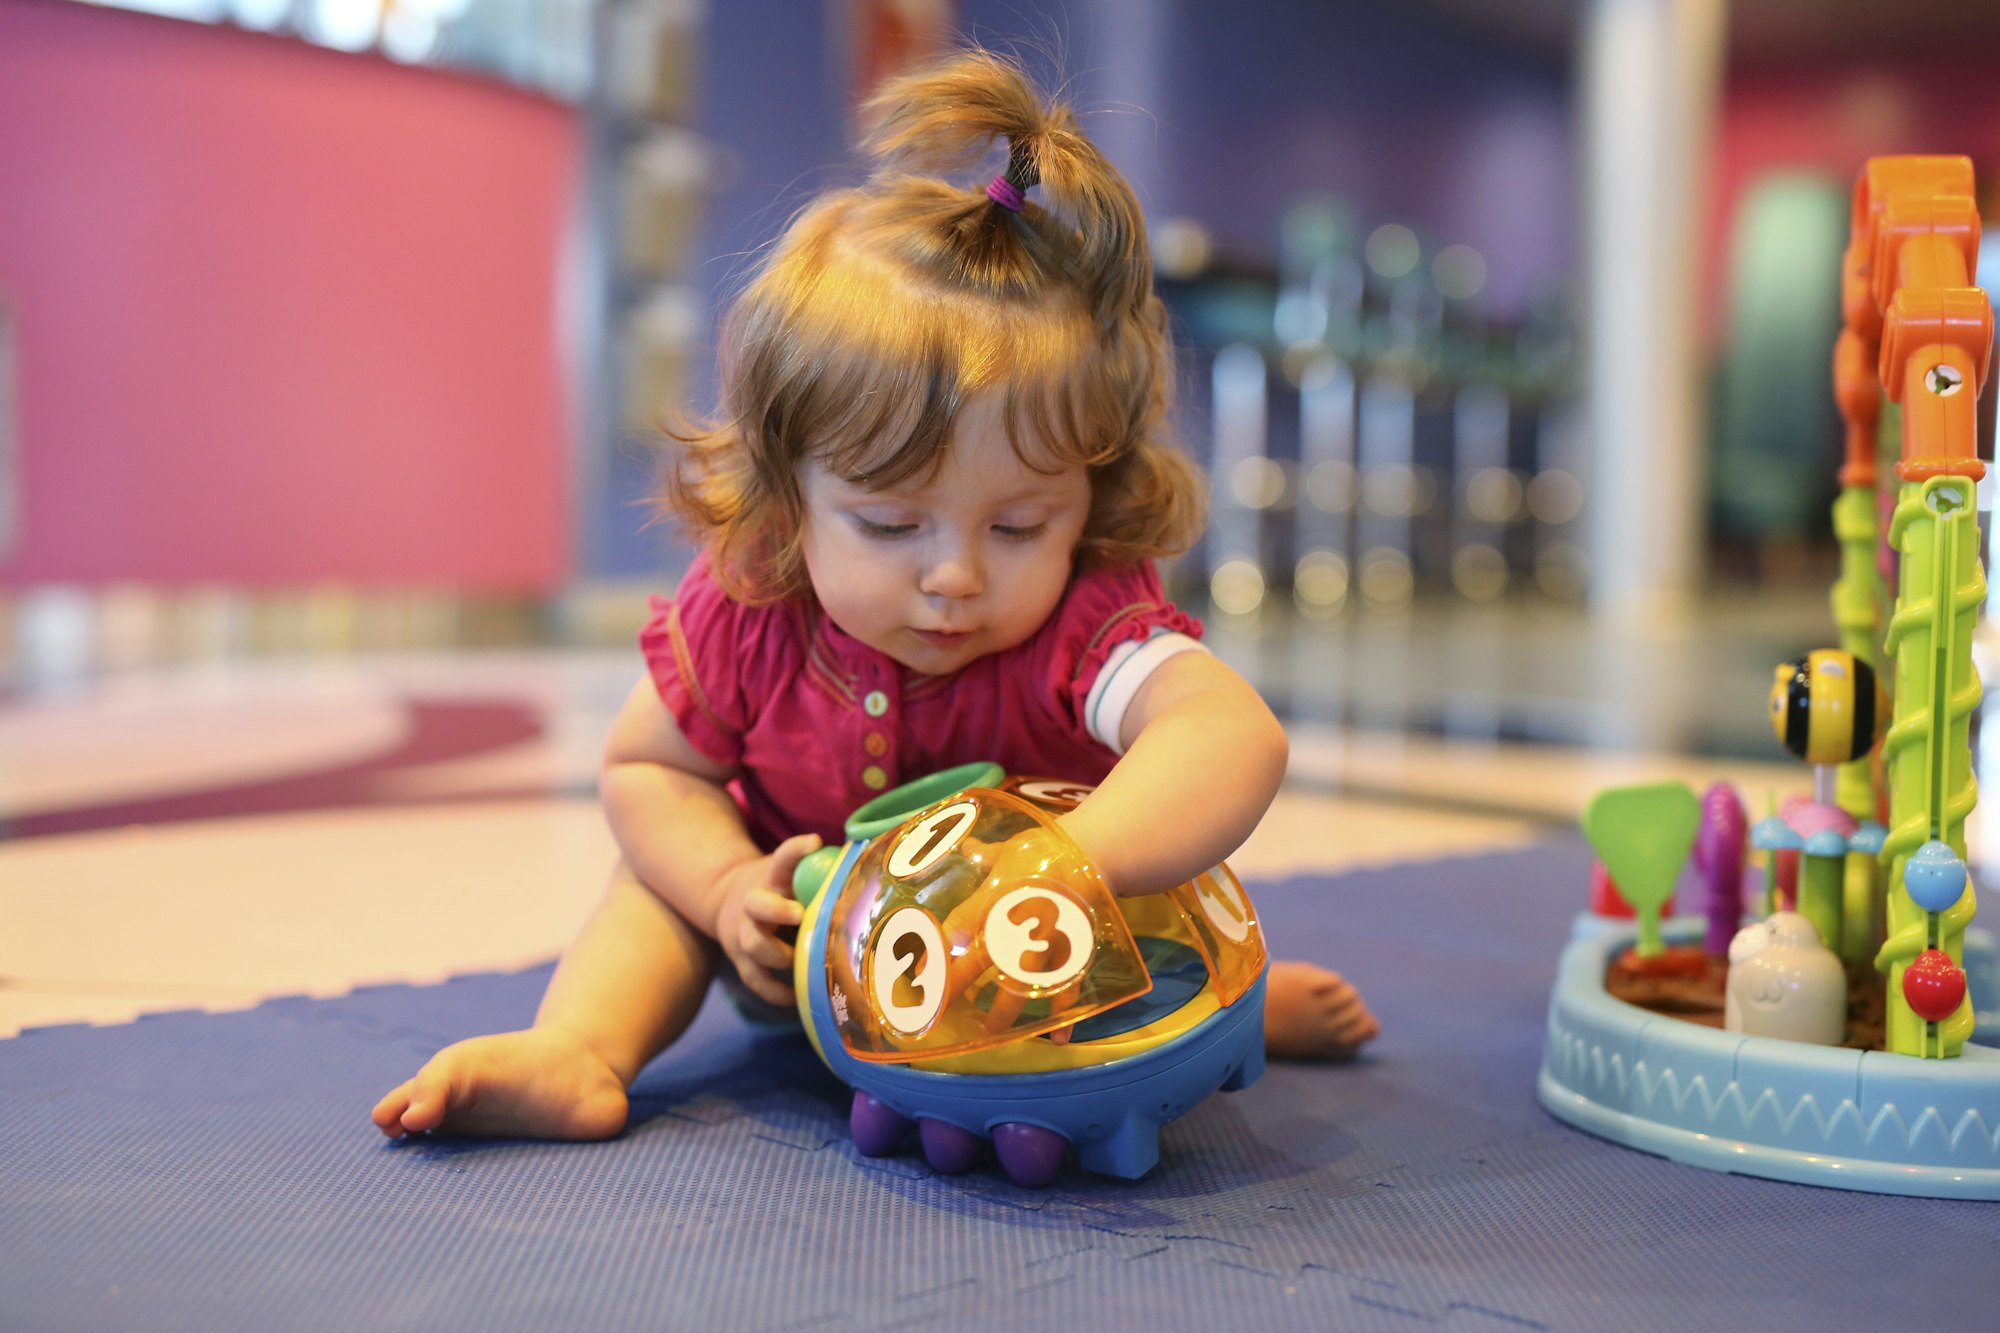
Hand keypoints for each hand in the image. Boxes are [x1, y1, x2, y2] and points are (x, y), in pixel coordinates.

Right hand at [711, 833, 821, 1004]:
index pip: (782, 858)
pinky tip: (800, 996)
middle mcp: (753, 904)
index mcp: (772, 877)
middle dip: (777, 910)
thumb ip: (823, 873)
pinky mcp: (742, 962)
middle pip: (756, 904)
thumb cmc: (777, 887)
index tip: (815, 842)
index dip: (795, 849)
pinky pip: (757, 981)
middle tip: (801, 914)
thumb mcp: (792, 872)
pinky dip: (778, 992)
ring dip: (779, 954)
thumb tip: (877, 869)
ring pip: (753, 945)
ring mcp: (744, 934)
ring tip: (803, 960)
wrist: (725, 899)